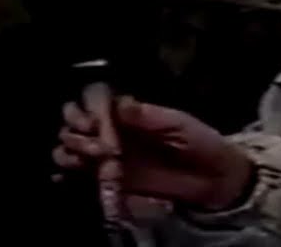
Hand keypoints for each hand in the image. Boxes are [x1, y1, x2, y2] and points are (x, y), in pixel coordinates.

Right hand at [54, 94, 254, 211]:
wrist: (213, 179)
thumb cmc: (199, 143)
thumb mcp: (177, 123)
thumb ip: (147, 116)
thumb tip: (119, 103)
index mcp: (128, 112)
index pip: (94, 101)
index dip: (88, 109)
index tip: (94, 122)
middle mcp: (112, 129)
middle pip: (74, 119)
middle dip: (75, 126)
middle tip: (93, 140)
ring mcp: (107, 154)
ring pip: (70, 144)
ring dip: (70, 147)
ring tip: (90, 158)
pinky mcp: (108, 179)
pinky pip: (78, 172)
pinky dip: (67, 169)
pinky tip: (72, 171)